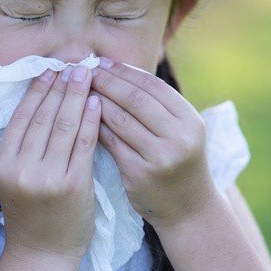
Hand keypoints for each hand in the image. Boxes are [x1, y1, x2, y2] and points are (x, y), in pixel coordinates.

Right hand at [0, 65, 99, 259]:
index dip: (37, 90)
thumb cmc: (33, 212)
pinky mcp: (72, 185)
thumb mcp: (16, 177)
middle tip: (73, 64)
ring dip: (76, 96)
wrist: (44, 253)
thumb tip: (39, 102)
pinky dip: (90, 120)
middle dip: (60, 86)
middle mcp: (21, 168)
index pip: (22, 117)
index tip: (50, 69)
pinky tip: (97, 102)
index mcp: (3, 164)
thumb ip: (24, 146)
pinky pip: (83, 144)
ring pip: (63, 126)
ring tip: (87, 75)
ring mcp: (46, 177)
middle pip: (43, 116)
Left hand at [92, 59, 215, 229]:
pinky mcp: (140, 174)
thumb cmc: (179, 161)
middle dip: (108, 82)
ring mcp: (160, 156)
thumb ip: (158, 105)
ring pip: (120, 120)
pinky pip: (111, 143)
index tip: (102, 62)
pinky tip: (82, 118)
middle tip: (85, 72)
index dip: (125, 71)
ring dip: (97, 102)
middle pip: (136, 100)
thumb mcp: (181, 130)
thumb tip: (118, 71)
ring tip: (79, 91)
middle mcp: (179, 136)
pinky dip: (95, 127)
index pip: (153, 86)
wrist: (189, 208)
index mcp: (190, 119)